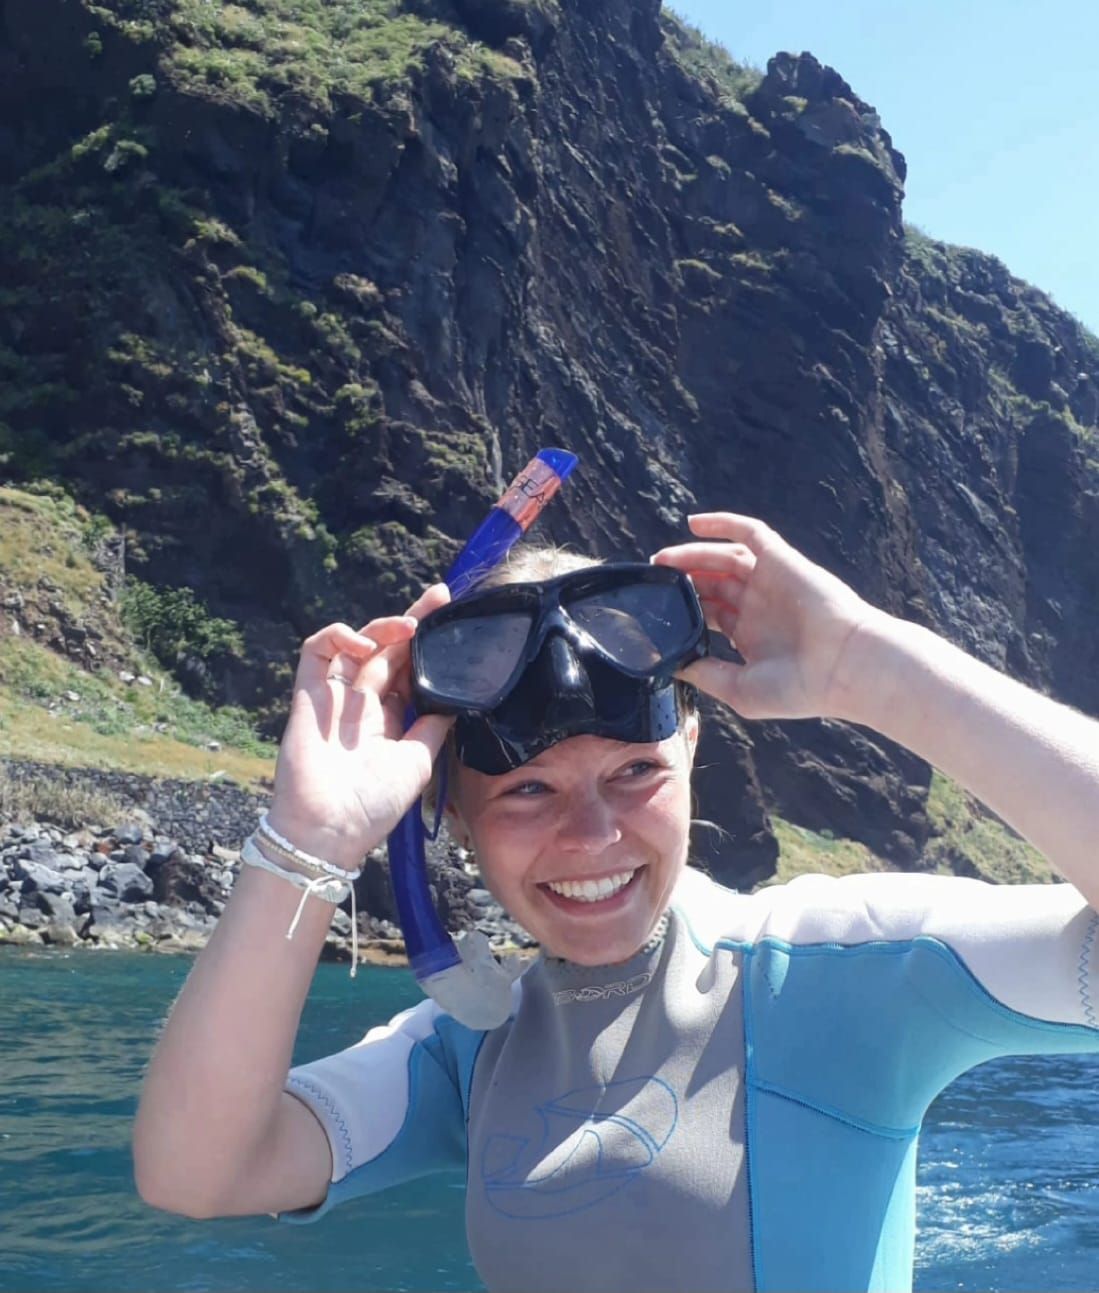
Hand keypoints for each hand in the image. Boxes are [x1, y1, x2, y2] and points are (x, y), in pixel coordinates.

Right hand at [266, 583, 453, 868]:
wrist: (331, 830)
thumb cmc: (373, 805)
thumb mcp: (418, 760)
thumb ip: (433, 726)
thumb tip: (459, 698)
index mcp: (388, 718)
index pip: (407, 668)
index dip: (425, 642)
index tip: (449, 616)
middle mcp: (362, 702)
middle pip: (386, 649)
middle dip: (412, 620)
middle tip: (438, 599)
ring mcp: (335, 696)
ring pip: (355, 644)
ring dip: (381, 627)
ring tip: (408, 627)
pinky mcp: (309, 694)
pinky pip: (316, 652)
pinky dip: (338, 637)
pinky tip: (364, 643)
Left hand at [652, 513, 877, 721]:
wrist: (846, 665)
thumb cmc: (801, 687)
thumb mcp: (741, 690)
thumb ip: (706, 674)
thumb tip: (672, 665)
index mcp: (750, 636)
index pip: (709, 614)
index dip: (682, 608)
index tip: (653, 609)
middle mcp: (758, 606)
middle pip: (712, 584)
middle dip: (682, 579)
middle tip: (652, 579)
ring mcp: (770, 581)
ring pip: (723, 558)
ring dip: (692, 555)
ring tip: (661, 560)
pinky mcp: (781, 560)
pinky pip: (750, 533)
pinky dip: (723, 524)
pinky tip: (694, 524)